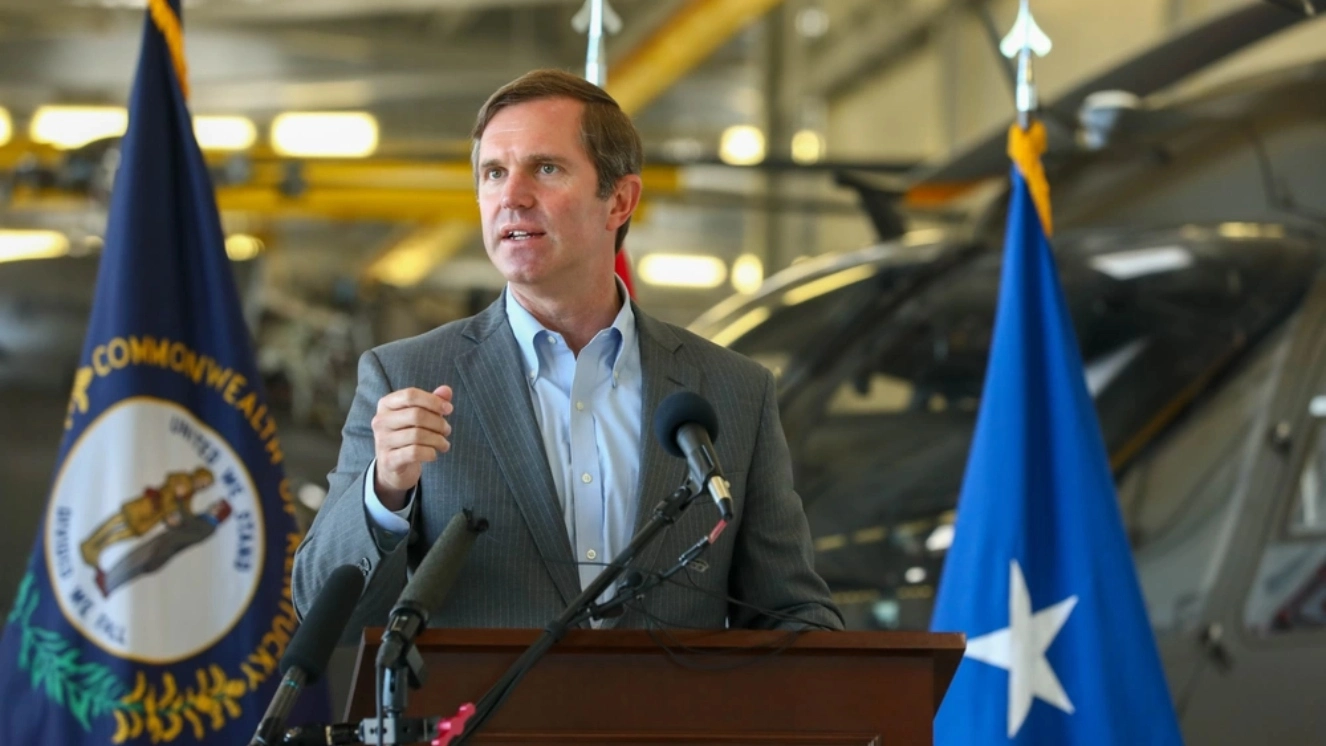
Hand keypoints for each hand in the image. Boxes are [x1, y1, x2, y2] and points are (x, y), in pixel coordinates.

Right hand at [371, 385, 452, 509]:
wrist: (392, 466)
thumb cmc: (408, 434)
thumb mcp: (419, 415)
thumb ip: (432, 401)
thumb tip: (446, 390)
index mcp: (386, 404)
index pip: (410, 395)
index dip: (433, 401)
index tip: (449, 409)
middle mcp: (380, 421)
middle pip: (416, 414)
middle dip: (438, 423)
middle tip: (447, 430)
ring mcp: (382, 441)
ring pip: (417, 435)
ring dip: (437, 440)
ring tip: (444, 444)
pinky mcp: (388, 460)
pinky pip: (415, 452)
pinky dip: (430, 453)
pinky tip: (434, 454)